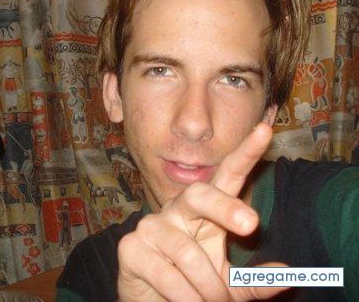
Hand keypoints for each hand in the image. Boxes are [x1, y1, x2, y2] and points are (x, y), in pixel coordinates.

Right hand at [117, 123, 287, 301]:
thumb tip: (285, 276)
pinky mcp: (131, 246)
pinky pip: (166, 274)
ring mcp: (152, 225)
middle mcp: (177, 209)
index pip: (226, 175)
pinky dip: (185, 298)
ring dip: (208, 287)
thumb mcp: (227, 285)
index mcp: (204, 210)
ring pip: (188, 252)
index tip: (265, 131)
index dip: (245, 153)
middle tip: (251, 224)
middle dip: (225, 206)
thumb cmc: (193, 286)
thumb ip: (252, 282)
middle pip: (200, 192)